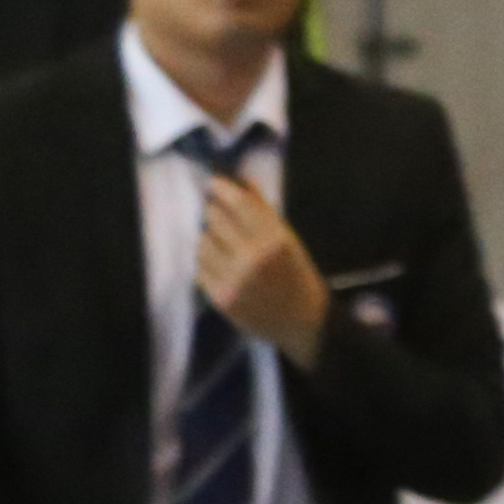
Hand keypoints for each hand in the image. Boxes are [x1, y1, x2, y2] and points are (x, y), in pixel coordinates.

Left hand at [195, 178, 327, 365]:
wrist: (304, 322)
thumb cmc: (297, 276)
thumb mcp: (289, 241)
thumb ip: (264, 211)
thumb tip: (241, 180)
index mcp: (276, 241)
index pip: (240, 204)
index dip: (222, 188)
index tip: (213, 182)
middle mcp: (253, 258)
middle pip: (215, 218)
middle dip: (216, 215)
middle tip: (223, 219)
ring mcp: (234, 279)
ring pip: (202, 242)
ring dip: (210, 240)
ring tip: (226, 249)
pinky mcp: (220, 297)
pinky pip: (198, 267)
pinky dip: (207, 263)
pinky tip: (223, 268)